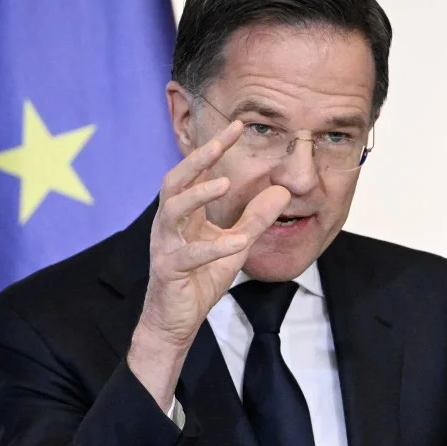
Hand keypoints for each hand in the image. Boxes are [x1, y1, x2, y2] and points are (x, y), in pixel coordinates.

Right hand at [140, 119, 290, 347]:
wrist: (176, 320)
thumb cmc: (200, 278)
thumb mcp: (235, 244)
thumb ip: (255, 219)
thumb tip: (281, 191)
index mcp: (185, 213)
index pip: (196, 171)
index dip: (214, 147)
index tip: (237, 125)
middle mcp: (170, 223)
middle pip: (176, 180)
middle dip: (198, 158)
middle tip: (223, 140)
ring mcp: (165, 246)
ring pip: (173, 211)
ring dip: (197, 195)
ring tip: (223, 183)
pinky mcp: (168, 271)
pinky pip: (188, 256)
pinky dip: (213, 248)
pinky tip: (237, 242)